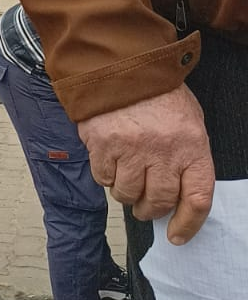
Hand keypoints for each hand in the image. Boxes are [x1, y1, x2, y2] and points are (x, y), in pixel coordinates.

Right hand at [79, 85, 214, 242]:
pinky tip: (110, 158)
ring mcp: (131, 148)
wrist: (122, 64)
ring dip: (126, 193)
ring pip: (127, 194)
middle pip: (159, 201)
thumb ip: (187, 157)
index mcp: (192, 145)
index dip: (188, 224)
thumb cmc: (158, 94)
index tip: (176, 235)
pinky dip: (106, 175)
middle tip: (144, 206)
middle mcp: (163, 150)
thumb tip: (178, 197)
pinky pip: (103, 178)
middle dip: (150, 209)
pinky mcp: (102, 144)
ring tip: (126, 175)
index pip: (197, 198)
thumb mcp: (188, 121)